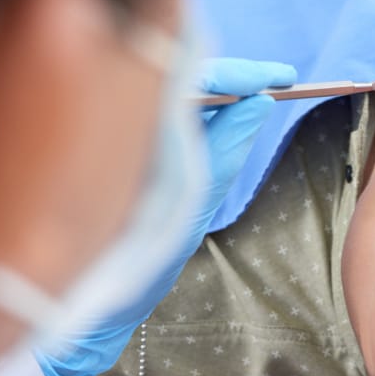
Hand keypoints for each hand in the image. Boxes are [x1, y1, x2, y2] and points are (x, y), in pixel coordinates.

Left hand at [35, 58, 295, 375]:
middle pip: (182, 75)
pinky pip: (165, 113)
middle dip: (233, 74)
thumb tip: (259, 102)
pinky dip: (201, 108)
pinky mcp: (122, 148)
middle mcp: (118, 123)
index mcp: (128, 130)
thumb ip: (227, 147)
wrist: (94, 302)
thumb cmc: (138, 261)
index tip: (281, 77)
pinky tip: (227, 109)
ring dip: (219, 88)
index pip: (190, 79)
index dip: (240, 73)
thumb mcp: (194, 204)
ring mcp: (117, 135)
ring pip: (174, 90)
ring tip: (261, 88)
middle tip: (280, 79)